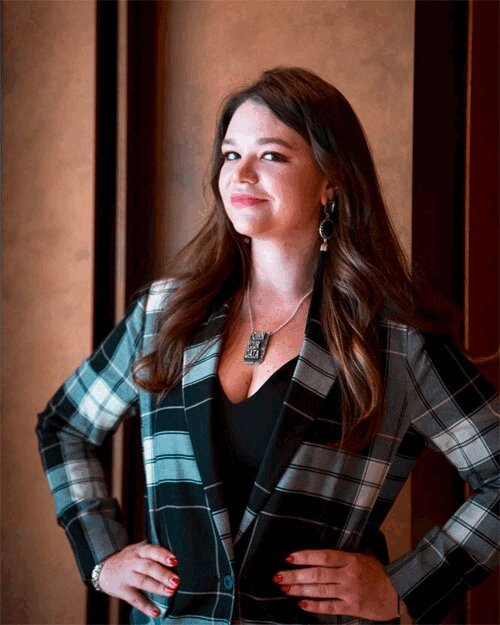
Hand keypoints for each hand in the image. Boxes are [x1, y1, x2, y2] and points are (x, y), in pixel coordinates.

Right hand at [99, 540, 179, 617]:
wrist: (104, 569)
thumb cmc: (129, 559)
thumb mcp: (139, 551)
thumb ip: (154, 553)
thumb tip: (175, 561)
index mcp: (139, 551)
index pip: (152, 550)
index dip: (163, 555)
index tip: (175, 561)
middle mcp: (133, 562)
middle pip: (149, 567)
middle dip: (163, 574)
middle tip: (176, 581)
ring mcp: (127, 576)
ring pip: (143, 581)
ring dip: (157, 587)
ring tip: (170, 592)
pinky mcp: (122, 591)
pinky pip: (135, 599)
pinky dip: (146, 606)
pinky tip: (156, 612)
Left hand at [273, 549, 398, 620]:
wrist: (397, 593)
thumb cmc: (380, 573)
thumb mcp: (366, 555)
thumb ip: (349, 549)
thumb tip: (337, 537)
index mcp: (350, 559)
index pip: (323, 556)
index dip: (305, 556)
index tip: (289, 557)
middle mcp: (348, 575)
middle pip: (317, 574)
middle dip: (295, 575)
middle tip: (278, 575)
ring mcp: (349, 592)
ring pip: (320, 590)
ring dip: (299, 589)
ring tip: (284, 587)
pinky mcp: (352, 608)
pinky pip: (329, 607)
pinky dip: (314, 606)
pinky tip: (302, 604)